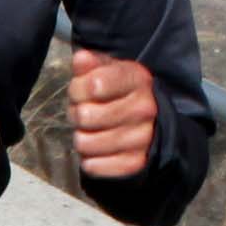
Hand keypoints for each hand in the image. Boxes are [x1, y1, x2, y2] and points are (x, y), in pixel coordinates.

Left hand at [67, 48, 156, 179]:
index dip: (78, 89)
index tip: (81, 91)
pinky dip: (89, 160)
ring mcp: (142, 138)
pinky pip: (93, 166)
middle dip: (77, 114)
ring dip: (81, 137)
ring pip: (85, 143)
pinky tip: (98, 149)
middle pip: (85, 116)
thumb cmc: (117, 93)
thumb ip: (90, 64)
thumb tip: (81, 59)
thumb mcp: (106, 71)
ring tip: (92, 130)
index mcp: (138, 79)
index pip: (94, 85)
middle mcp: (145, 108)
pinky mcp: (135, 163)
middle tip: (85, 113)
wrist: (149, 124)